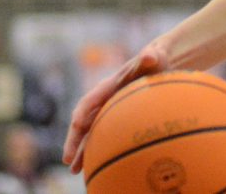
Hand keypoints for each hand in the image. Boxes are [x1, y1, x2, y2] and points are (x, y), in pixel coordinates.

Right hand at [63, 43, 168, 173]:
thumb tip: (150, 56)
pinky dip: (97, 149)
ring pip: (90, 132)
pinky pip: (102, 135)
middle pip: (84, 121)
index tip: (77, 124)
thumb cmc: (155, 60)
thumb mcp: (154, 57)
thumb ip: (150, 57)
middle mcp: (103, 99)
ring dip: (82, 149)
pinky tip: (95, 165)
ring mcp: (107, 109)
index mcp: (109, 85)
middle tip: (68, 158)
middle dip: (74, 139)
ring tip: (75, 169)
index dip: (83, 111)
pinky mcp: (115, 118)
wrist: (157, 63)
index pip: (91, 100)